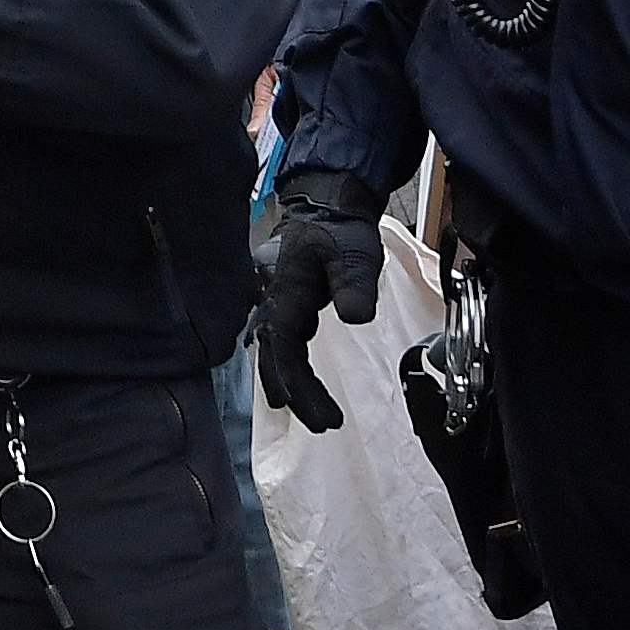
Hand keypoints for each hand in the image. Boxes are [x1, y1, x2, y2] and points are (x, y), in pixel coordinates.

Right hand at [253, 170, 383, 434]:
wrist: (328, 204)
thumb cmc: (341, 229)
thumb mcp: (355, 253)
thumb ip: (354, 285)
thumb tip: (354, 318)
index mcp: (286, 292)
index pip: (284, 348)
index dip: (299, 385)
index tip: (325, 415)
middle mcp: (274, 301)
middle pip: (276, 356)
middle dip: (296, 393)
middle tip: (325, 425)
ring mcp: (278, 302)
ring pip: (275, 351)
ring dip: (290, 383)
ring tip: (308, 414)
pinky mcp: (288, 302)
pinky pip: (282, 341)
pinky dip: (289, 366)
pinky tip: (295, 384)